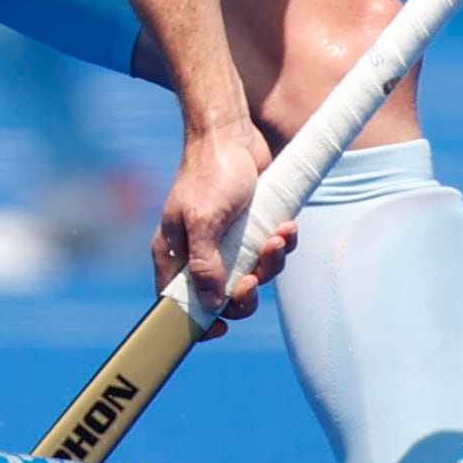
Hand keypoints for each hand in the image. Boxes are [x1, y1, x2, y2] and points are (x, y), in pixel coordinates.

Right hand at [153, 117, 291, 321]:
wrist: (231, 133)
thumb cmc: (210, 172)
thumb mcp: (203, 219)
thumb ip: (206, 264)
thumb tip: (212, 304)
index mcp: (176, 254)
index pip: (179, 303)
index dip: (198, 322)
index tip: (220, 329)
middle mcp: (200, 253)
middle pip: (224, 299)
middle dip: (246, 292)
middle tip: (254, 276)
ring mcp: (228, 243)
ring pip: (254, 276)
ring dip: (271, 262)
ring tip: (277, 235)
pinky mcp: (252, 229)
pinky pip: (271, 253)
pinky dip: (283, 244)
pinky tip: (287, 225)